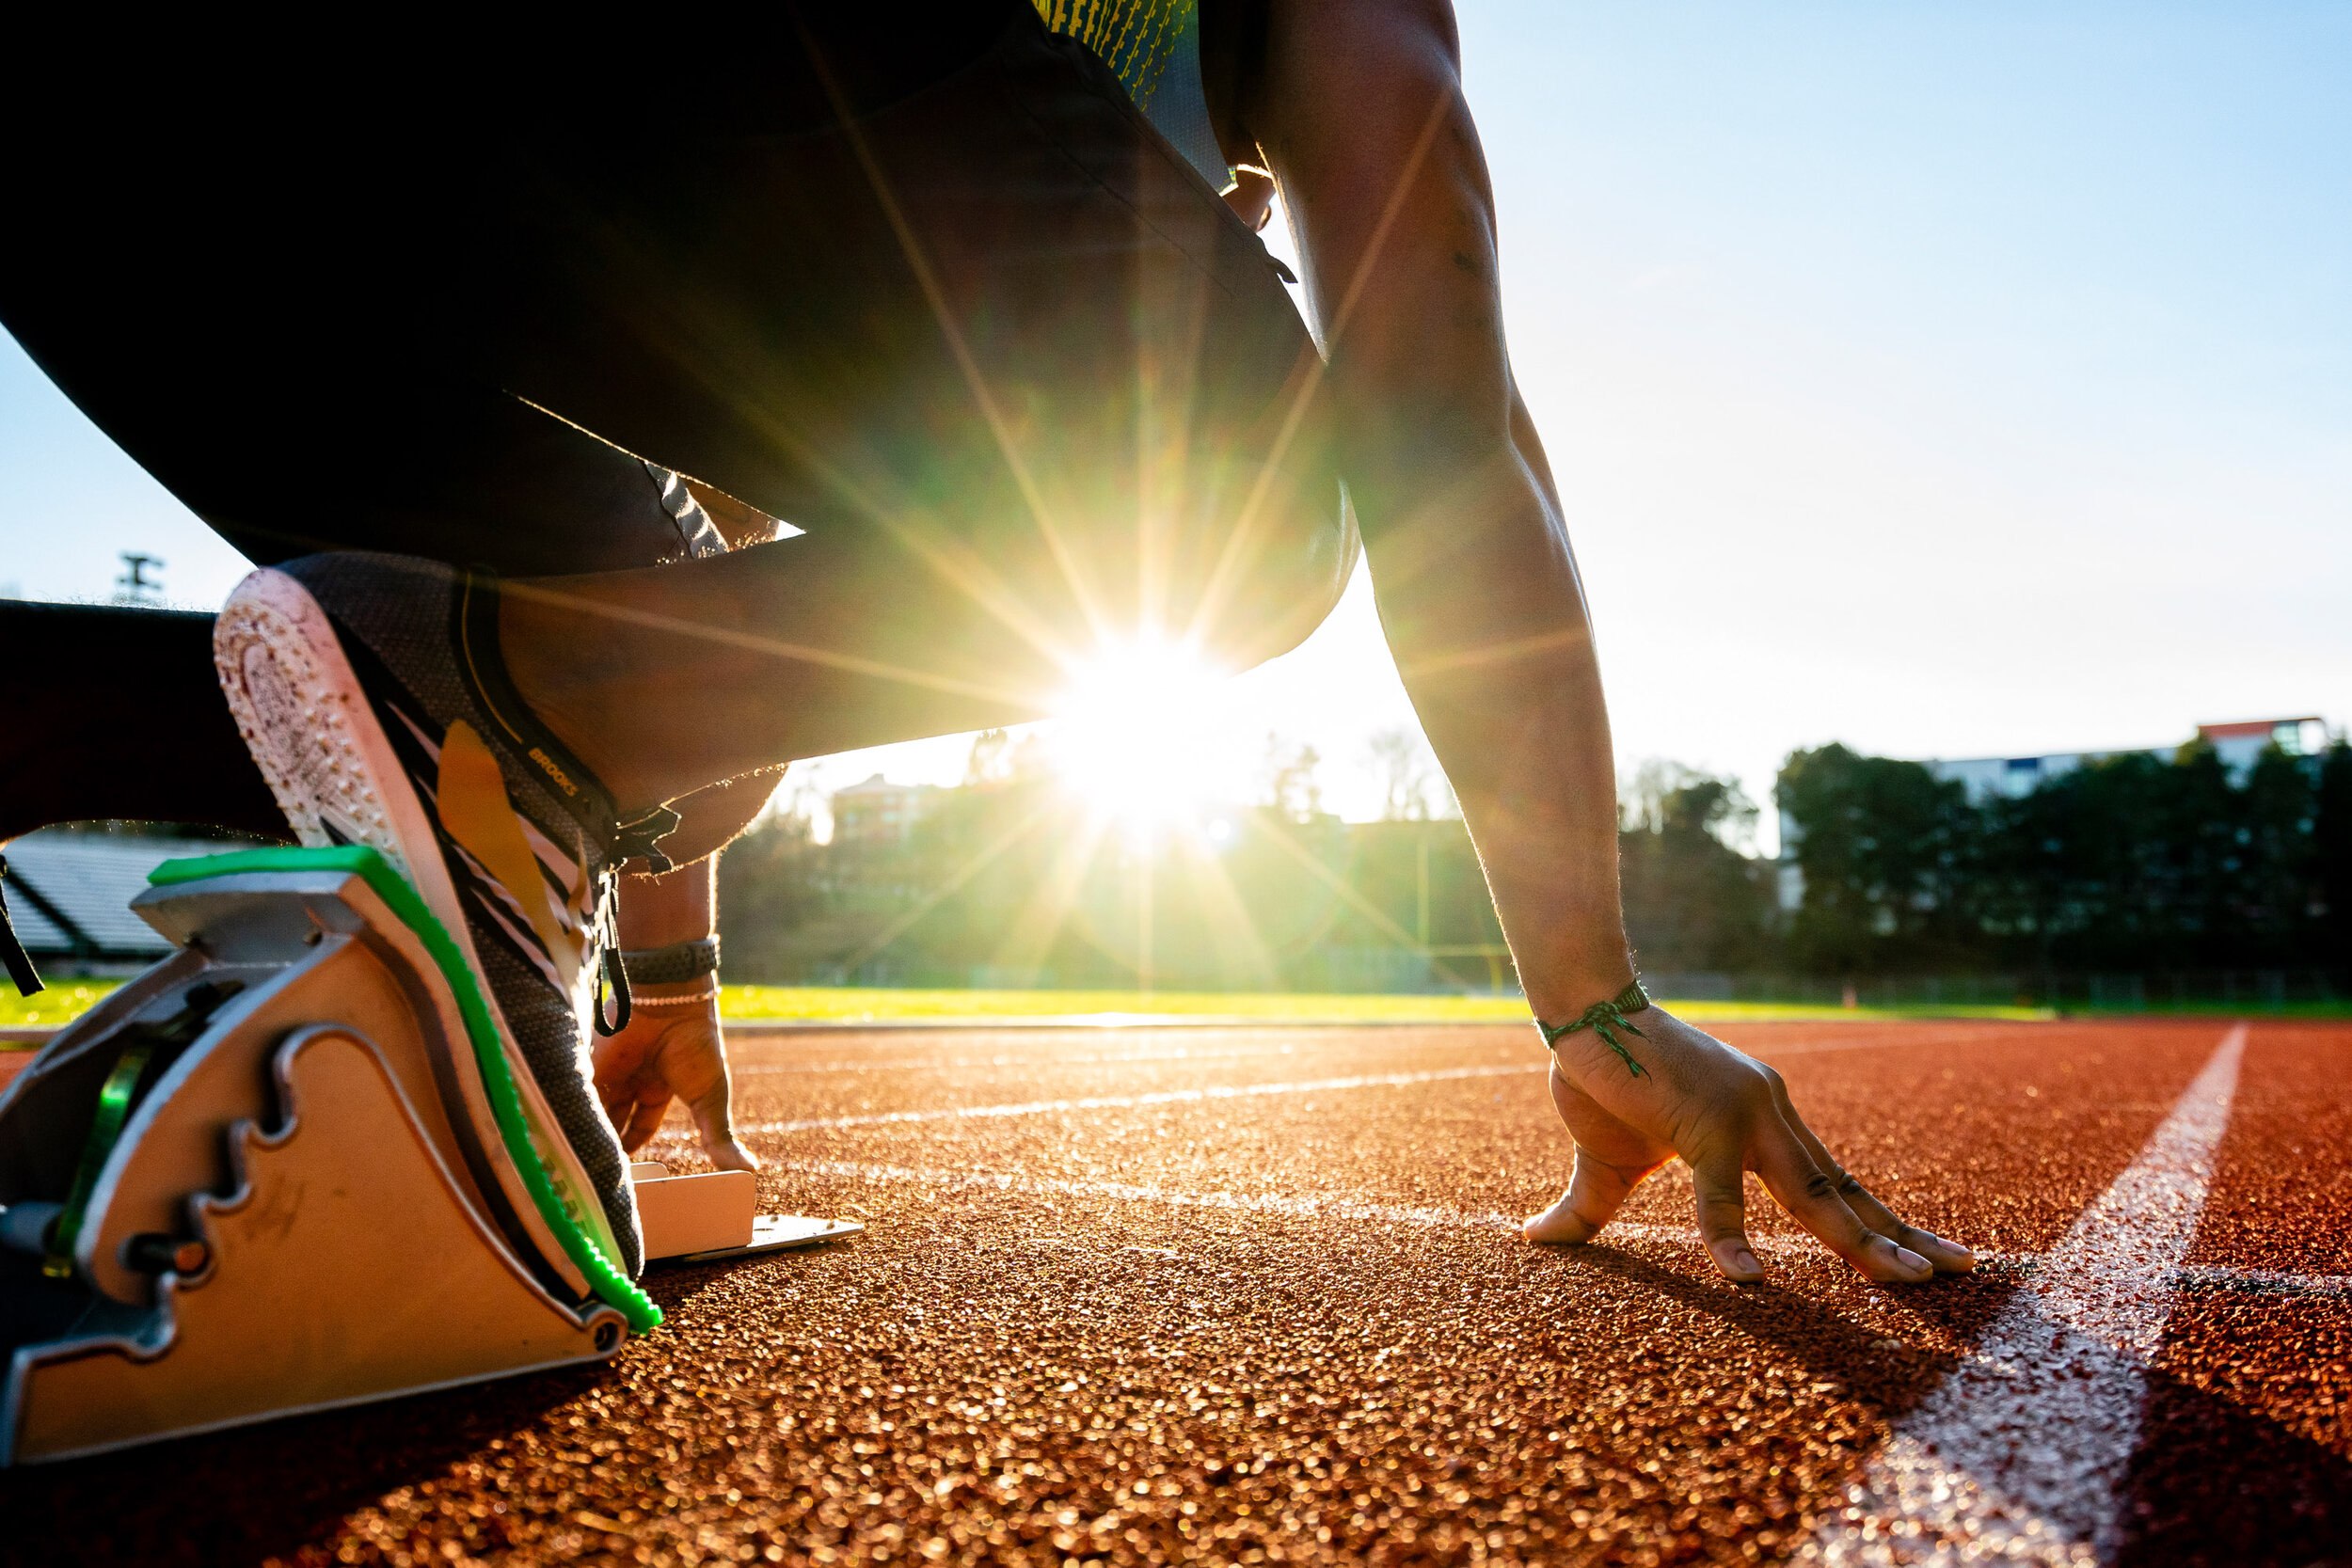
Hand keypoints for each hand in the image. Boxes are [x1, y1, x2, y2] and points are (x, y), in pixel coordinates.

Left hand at [591, 988, 758, 1171]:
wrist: (672, 1004)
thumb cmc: (697, 1046)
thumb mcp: (710, 1099)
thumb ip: (719, 1137)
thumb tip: (749, 1171)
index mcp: (658, 1086)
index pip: (640, 1123)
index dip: (634, 1143)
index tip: (628, 1171)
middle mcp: (631, 1080)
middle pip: (613, 1119)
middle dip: (609, 1144)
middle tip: (601, 1174)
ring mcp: (610, 1072)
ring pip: (593, 1111)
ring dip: (591, 1136)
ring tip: (587, 1168)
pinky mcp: (591, 1066)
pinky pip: (578, 1098)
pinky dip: (576, 1119)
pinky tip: (576, 1144)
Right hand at [1523, 1005, 1973, 1283]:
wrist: (1578, 1011)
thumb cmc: (1598, 1077)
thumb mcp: (1608, 1160)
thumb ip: (1591, 1207)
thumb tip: (1533, 1238)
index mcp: (1762, 1120)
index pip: (1834, 1179)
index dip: (1880, 1220)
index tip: (1930, 1255)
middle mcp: (1771, 1114)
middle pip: (1845, 1189)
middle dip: (1901, 1236)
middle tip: (1963, 1271)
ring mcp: (1745, 1116)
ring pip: (1812, 1195)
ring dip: (1863, 1241)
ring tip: (1910, 1280)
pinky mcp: (1703, 1124)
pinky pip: (1721, 1193)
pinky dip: (1732, 1238)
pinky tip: (1749, 1279)